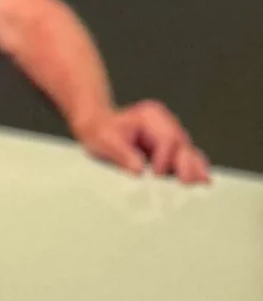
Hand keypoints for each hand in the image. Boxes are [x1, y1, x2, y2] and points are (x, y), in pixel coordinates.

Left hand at [74, 101, 210, 184]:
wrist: (97, 129)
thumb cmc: (100, 132)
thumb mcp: (106, 141)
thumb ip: (123, 155)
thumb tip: (140, 171)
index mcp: (152, 116)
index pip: (167, 138)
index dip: (165, 158)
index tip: (156, 175)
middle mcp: (166, 124)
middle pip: (183, 145)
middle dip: (187, 164)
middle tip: (190, 183)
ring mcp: (171, 135)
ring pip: (188, 152)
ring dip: (195, 168)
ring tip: (204, 185)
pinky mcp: (171, 149)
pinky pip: (185, 159)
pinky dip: (191, 170)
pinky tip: (200, 183)